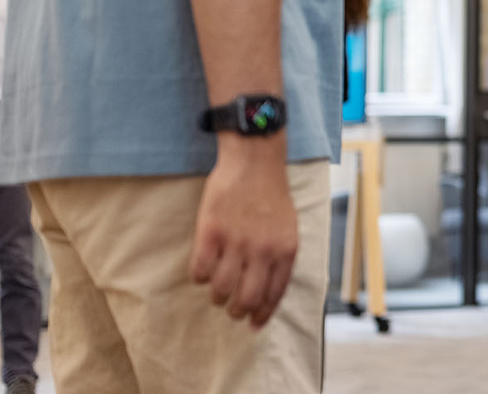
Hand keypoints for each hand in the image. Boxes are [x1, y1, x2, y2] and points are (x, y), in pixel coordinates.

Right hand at [190, 142, 297, 327]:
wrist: (255, 163)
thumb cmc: (272, 197)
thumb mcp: (289, 229)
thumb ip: (280, 259)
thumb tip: (268, 294)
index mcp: (286, 251)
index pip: (274, 295)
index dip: (262, 315)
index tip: (253, 324)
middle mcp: (263, 251)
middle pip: (246, 300)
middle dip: (237, 311)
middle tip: (230, 309)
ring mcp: (236, 242)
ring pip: (220, 290)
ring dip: (216, 297)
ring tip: (216, 291)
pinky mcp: (211, 232)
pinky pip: (199, 271)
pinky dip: (199, 278)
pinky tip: (202, 270)